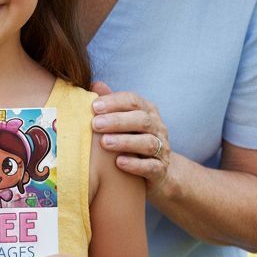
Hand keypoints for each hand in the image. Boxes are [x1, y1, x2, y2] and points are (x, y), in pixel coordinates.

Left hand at [90, 80, 171, 199]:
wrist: (158, 172)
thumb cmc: (133, 140)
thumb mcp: (124, 121)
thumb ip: (112, 103)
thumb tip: (95, 84)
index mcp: (148, 111)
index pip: (133, 101)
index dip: (114, 102)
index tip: (94, 106)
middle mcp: (158, 128)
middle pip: (141, 120)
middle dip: (117, 121)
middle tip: (95, 124)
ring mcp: (162, 149)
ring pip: (148, 143)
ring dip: (125, 141)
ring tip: (105, 143)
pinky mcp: (161, 170)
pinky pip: (151, 166)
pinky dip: (135, 165)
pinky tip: (119, 163)